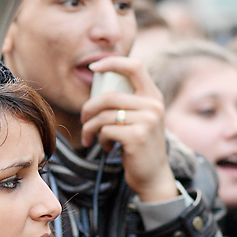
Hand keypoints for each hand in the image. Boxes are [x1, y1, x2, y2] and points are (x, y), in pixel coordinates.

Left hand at [80, 56, 178, 202]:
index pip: (135, 66)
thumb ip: (126, 101)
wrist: (152, 174)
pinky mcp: (137, 136)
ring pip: (103, 116)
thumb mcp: (138, 118)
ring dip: (90, 129)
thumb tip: (97, 81)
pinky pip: (105, 131)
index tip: (93, 67)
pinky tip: (106, 147)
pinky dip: (99, 139)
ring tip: (91, 138)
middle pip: (108, 96)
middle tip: (83, 121)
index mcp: (153, 96)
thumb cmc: (138, 144)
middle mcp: (153, 105)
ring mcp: (147, 120)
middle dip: (88, 109)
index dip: (112, 62)